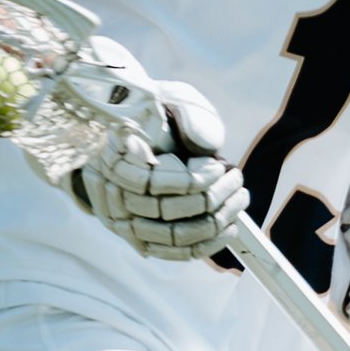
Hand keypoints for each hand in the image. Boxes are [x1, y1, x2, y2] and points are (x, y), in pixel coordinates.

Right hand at [70, 68, 247, 262]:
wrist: (123, 132)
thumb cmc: (155, 113)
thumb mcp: (170, 98)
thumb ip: (189, 117)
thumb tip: (206, 146)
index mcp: (113, 157)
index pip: (150, 182)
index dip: (189, 179)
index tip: (217, 166)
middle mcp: (111, 195)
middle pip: (165, 212)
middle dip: (212, 198)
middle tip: (236, 180)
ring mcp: (122, 221)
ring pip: (172, 235)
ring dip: (214, 221)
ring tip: (238, 200)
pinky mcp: (137, 238)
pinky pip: (172, 251)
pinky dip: (204, 244)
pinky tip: (228, 229)